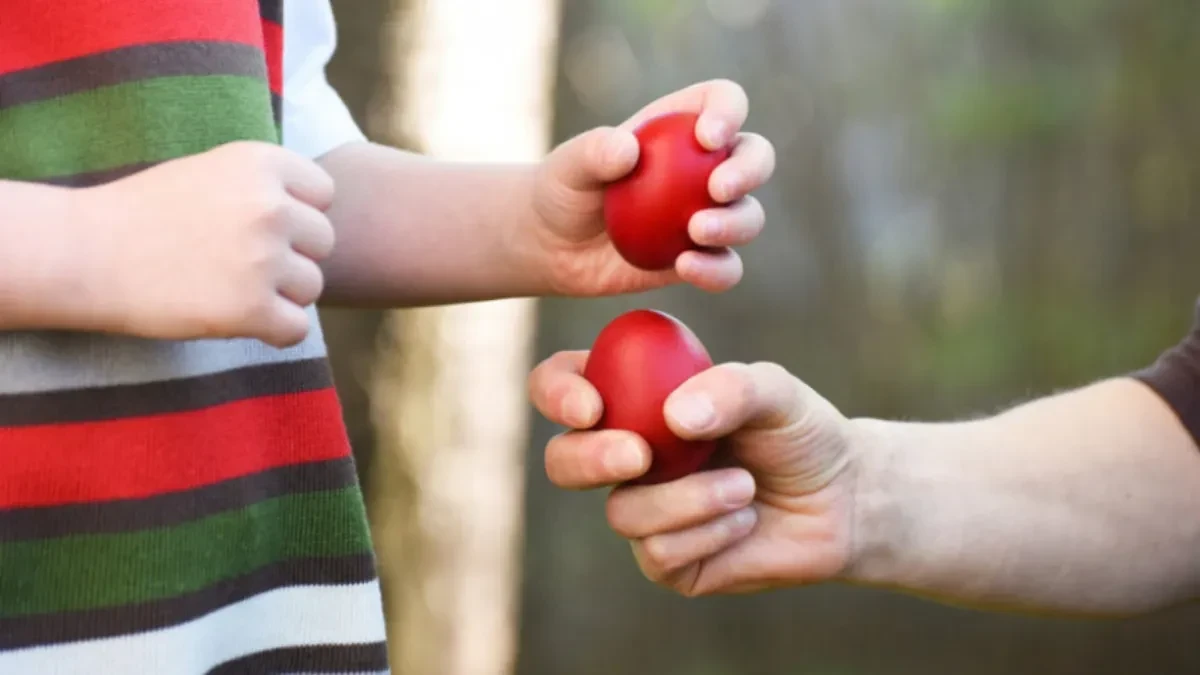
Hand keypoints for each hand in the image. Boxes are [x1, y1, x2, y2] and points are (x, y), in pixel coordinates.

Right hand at [78, 141, 335, 346]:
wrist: (83, 253)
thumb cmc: (143, 214)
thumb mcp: (210, 171)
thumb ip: (265, 186)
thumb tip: (318, 215)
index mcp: (261, 163)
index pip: (323, 194)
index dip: (297, 214)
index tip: (256, 226)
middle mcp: (270, 206)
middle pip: (323, 242)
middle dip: (292, 256)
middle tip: (241, 263)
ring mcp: (263, 259)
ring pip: (312, 286)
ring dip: (282, 294)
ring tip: (231, 288)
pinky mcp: (250, 309)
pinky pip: (297, 328)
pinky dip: (275, 332)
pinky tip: (239, 320)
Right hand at [529, 353, 856, 596]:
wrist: (841, 499)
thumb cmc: (798, 432)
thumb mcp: (776, 391)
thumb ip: (730, 389)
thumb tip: (675, 418)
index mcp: (634, 397)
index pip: (564, 385)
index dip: (557, 392)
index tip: (590, 404)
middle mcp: (628, 453)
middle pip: (563, 460)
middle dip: (590, 458)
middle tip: (640, 455)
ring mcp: (643, 509)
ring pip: (621, 512)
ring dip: (687, 499)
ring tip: (745, 486)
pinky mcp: (666, 561)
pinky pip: (658, 553)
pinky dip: (708, 532)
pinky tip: (743, 519)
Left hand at [531, 79, 775, 294]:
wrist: (554, 245)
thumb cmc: (563, 189)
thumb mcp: (567, 165)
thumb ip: (593, 151)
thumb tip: (627, 150)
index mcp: (682, 126)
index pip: (724, 102)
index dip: (729, 112)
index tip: (706, 137)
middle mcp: (706, 167)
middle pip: (756, 157)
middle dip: (749, 170)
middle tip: (717, 189)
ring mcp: (709, 214)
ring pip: (749, 216)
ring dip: (736, 223)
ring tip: (696, 231)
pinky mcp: (702, 258)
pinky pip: (726, 266)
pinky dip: (716, 269)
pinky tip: (686, 267)